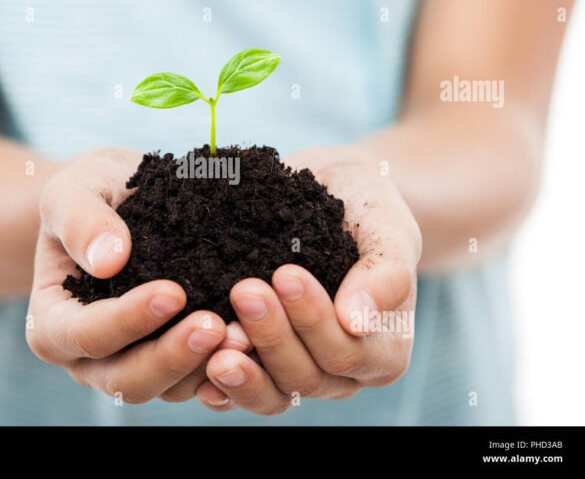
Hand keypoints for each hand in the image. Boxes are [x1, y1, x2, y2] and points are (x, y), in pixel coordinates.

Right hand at [26, 147, 239, 403]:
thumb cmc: (93, 192)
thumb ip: (81, 219)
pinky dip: (227, 371)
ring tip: (245, 336)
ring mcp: (134, 364)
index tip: (172, 291)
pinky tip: (254, 345)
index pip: (84, 335)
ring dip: (206, 368)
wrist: (127, 198)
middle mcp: (90, 357)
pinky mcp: (174, 363)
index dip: (126, 320)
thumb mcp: (75, 189)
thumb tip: (108, 260)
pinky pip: (200, 382)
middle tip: (215, 325)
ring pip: (168, 388)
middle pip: (127, 378)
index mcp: (53, 322)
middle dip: (171, 356)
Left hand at [196, 147, 421, 414]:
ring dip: (243, 369)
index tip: (285, 274)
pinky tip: (198, 367)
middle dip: (273, 336)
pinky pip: (241, 390)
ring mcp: (300, 373)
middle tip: (245, 291)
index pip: (347, 353)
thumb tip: (358, 322)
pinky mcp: (262, 366)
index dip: (314, 321)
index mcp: (383, 349)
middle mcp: (342, 373)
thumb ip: (384, 273)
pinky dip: (221, 385)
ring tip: (214, 339)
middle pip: (306, 377)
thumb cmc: (365, 208)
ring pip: (272, 394)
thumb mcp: (386, 227)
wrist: (331, 191)